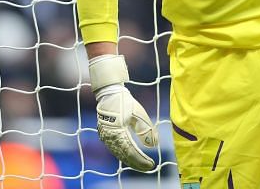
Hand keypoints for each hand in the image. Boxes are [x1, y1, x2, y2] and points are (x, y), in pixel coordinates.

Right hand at [89, 54, 158, 170]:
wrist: (110, 93)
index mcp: (117, 132)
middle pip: (124, 156)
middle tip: (148, 167)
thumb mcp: (139, 114)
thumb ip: (146, 130)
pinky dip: (124, 154)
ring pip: (119, 154)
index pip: (131, 152)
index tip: (151, 164)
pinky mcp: (105, 135)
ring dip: (131, 160)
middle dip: (137, 163)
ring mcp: (105, 137)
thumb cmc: (125, 102)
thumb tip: (154, 145)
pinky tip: (131, 157)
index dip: (141, 160)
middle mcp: (109, 137)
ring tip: (142, 164)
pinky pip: (115, 149)